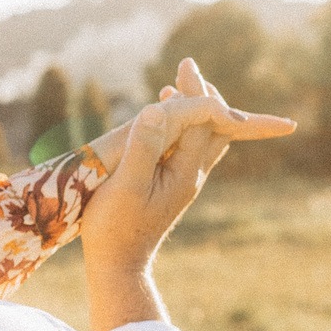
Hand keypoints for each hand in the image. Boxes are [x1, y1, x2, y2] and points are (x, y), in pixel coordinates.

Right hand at [80, 58, 294, 330]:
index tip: (186, 64)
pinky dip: (180, 128)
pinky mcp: (169, 190)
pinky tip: (161, 123)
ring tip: (180, 88)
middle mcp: (191, 175)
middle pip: (213, 129)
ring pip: (201, 140)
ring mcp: (182, 184)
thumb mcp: (127, 186)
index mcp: (186, 171)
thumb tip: (159, 109)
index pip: (201, 120)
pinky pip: (185, 150)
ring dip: (196, 113)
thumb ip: (144, 146)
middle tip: (189, 70)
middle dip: (206, 98)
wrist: (119, 266)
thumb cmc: (116, 228)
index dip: (196, 91)